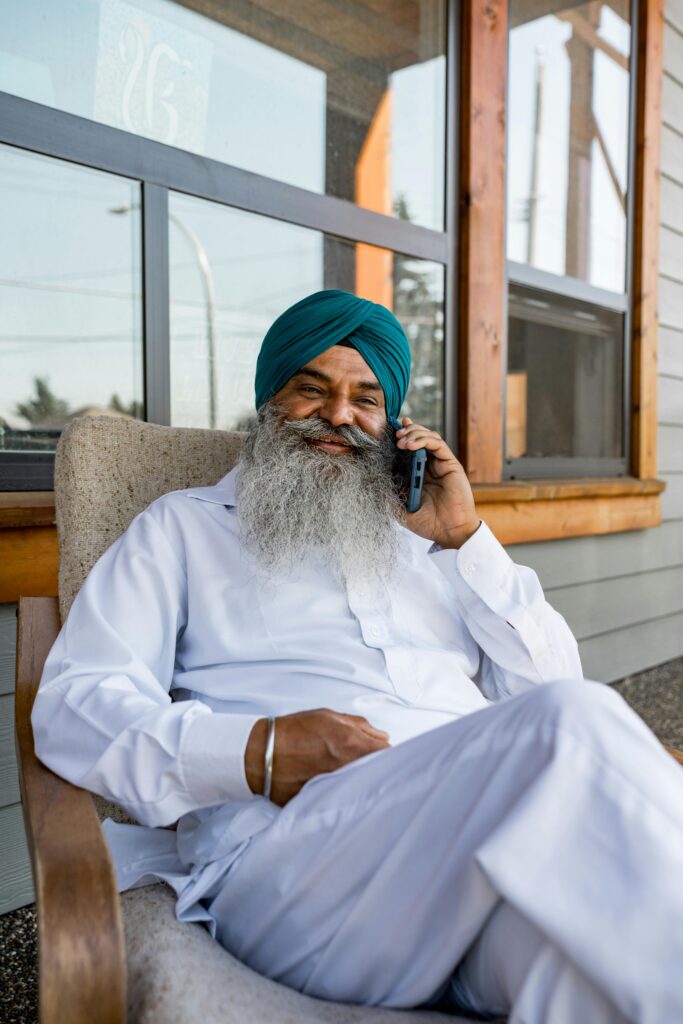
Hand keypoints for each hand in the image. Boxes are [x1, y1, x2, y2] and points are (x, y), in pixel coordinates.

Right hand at [245, 709, 389, 805]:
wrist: (264, 753)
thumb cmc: (295, 731)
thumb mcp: (329, 717)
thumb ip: (360, 726)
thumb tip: (382, 736)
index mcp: (352, 744)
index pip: (388, 754)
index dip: (388, 754)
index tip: (385, 755)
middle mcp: (348, 768)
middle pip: (380, 774)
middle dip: (379, 770)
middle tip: (372, 767)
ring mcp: (337, 787)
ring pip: (365, 789)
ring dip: (364, 783)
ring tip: (355, 779)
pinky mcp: (325, 802)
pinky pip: (345, 801)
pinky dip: (346, 796)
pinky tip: (340, 791)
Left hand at [395, 417, 479, 548]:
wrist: (448, 533)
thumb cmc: (428, 523)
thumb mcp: (400, 508)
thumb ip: (389, 494)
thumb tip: (372, 481)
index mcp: (418, 474)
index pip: (409, 449)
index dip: (401, 437)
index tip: (388, 431)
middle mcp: (430, 467)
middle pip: (419, 439)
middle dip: (406, 433)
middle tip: (395, 436)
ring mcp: (441, 464)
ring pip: (429, 437)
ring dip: (414, 434)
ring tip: (401, 440)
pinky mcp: (451, 465)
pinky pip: (438, 445)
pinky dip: (424, 440)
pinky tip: (411, 445)